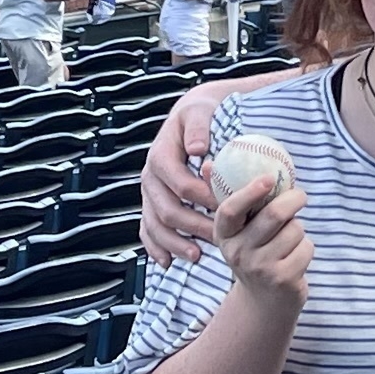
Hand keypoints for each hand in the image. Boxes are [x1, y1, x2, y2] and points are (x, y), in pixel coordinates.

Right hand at [140, 91, 218, 264]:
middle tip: (219, 240)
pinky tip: (169, 262)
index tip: (228, 209)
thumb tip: (198, 149)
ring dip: (175, 243)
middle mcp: (150, 177)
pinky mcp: (150, 204)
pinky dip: (156, 247)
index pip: (181, 184)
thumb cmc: (201, 114)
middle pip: (168, 210)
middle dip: (193, 227)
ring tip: (197, 256)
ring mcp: (148, 193)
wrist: (190, 116)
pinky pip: (147, 230)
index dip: (203, 200)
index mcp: (161, 155)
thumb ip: (199, 128)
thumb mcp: (200, 111)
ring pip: (155, 225)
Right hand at [215, 170, 310, 311]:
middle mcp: (238, 253)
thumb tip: (209, 163)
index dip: (249, 192)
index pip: (230, 211)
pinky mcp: (283, 280)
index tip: (267, 178)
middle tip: (300, 195)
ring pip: (294, 230)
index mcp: (224, 235)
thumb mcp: (236, 232)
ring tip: (288, 239)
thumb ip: (228, 198)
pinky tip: (295, 258)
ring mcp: (260, 268)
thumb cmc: (253, 254)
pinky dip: (306, 248)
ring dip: (298, 229)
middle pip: (273, 215)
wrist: (263, 303)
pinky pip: (306, 248)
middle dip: (293, 199)